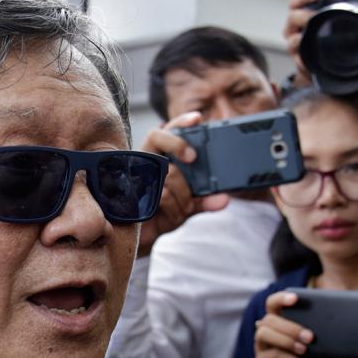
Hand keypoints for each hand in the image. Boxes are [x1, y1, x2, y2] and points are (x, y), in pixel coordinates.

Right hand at [138, 112, 228, 255]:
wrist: (142, 238)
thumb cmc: (162, 214)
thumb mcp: (187, 205)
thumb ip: (204, 200)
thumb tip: (223, 199)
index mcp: (159, 158)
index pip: (167, 132)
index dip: (181, 122)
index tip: (198, 119)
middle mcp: (146, 163)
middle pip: (164, 144)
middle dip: (182, 152)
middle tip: (193, 158)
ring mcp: (137, 177)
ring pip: (170, 174)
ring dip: (184, 196)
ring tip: (183, 208)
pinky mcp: (134, 196)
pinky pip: (164, 197)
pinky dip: (175, 210)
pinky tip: (170, 216)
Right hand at [254, 291, 324, 357]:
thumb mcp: (318, 341)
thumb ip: (318, 327)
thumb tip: (331, 314)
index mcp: (279, 321)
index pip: (272, 303)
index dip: (281, 298)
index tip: (295, 298)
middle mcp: (266, 331)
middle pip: (269, 319)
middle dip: (290, 327)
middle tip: (310, 337)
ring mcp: (262, 346)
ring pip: (264, 334)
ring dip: (286, 340)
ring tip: (304, 350)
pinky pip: (271, 355)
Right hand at [283, 0, 338, 85]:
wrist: (327, 58)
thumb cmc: (325, 30)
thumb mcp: (329, 11)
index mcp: (298, 14)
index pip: (294, 2)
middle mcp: (292, 28)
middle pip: (292, 18)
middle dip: (305, 15)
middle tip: (318, 14)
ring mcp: (294, 45)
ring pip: (292, 41)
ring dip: (300, 38)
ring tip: (311, 36)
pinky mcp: (299, 61)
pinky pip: (298, 61)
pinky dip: (303, 60)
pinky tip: (310, 60)